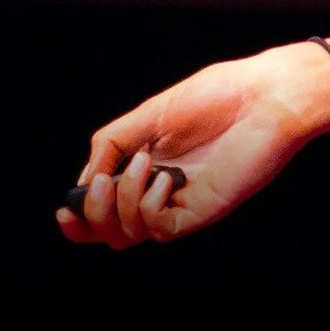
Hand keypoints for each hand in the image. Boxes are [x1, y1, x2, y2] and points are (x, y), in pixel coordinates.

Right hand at [55, 42, 329, 248]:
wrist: (265, 97)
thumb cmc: (217, 96)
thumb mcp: (151, 114)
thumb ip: (113, 141)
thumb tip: (84, 177)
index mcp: (147, 168)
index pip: (107, 208)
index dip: (81, 217)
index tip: (64, 210)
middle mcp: (160, 191)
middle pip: (111, 232)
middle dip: (90, 217)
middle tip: (97, 186)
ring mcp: (180, 203)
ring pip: (129, 234)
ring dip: (118, 202)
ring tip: (143, 164)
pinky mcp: (202, 211)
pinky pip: (159, 228)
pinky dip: (147, 206)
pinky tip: (164, 177)